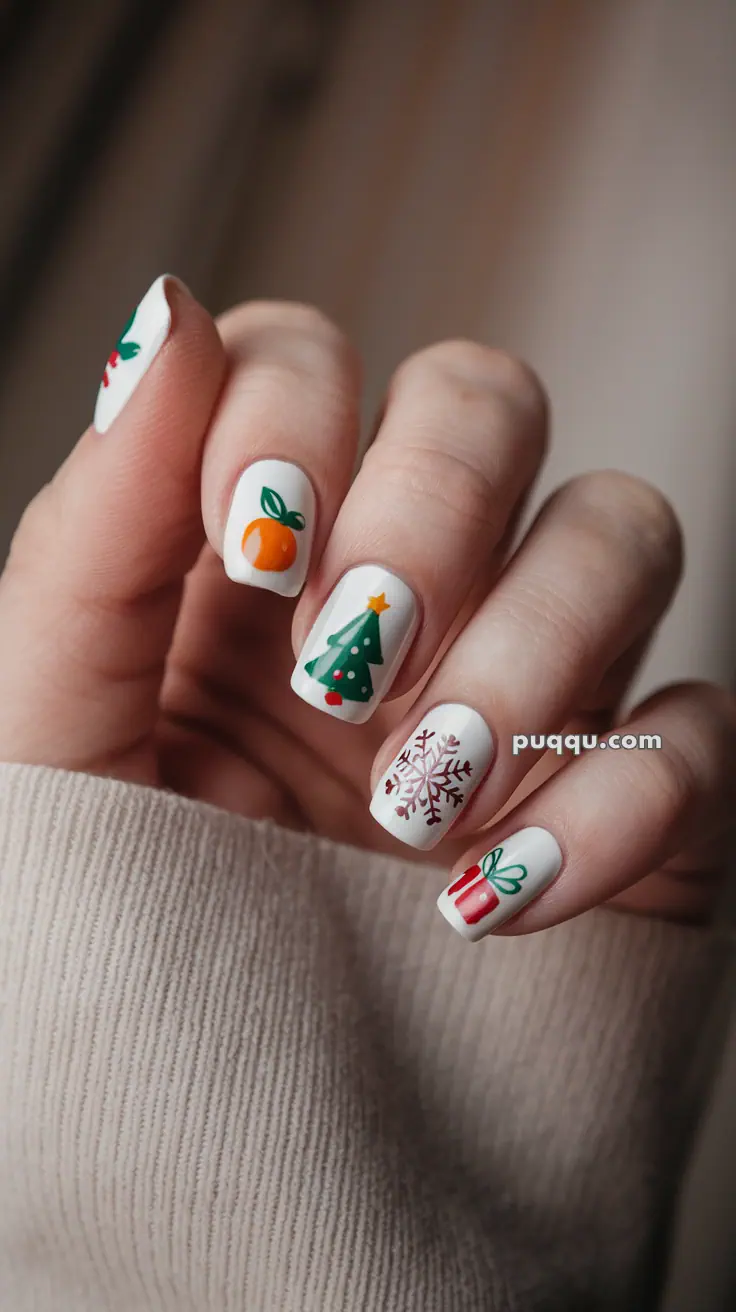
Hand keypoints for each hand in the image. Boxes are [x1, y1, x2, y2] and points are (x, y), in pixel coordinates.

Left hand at [1, 279, 732, 938]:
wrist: (220, 1168)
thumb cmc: (116, 946)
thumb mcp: (54, 736)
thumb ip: (95, 529)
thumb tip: (163, 312)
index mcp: (250, 561)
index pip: (310, 357)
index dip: (298, 410)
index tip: (258, 544)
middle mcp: (403, 592)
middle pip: (489, 398)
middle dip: (435, 501)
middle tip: (351, 660)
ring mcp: (532, 687)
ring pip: (623, 526)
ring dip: (531, 646)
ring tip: (412, 800)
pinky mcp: (639, 803)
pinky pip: (701, 730)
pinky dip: (615, 801)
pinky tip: (496, 898)